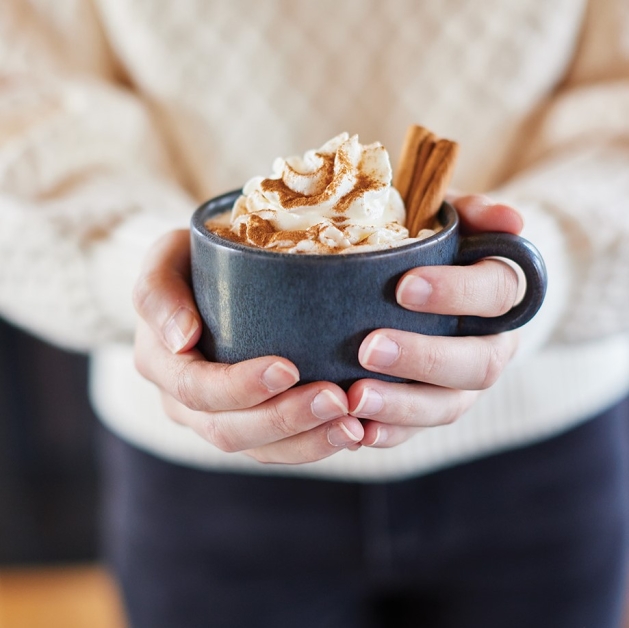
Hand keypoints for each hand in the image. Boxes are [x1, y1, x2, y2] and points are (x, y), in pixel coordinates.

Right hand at [132, 230, 363, 464]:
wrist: (206, 278)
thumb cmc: (190, 261)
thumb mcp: (164, 257)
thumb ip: (158, 291)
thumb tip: (181, 338)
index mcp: (160, 363)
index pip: (195, 388)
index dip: (239, 387)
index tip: (288, 369)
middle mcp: (183, 401)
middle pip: (228, 430)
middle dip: (284, 419)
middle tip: (337, 400)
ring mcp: (216, 417)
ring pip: (258, 449)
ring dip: (308, 442)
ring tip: (354, 426)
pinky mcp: (249, 422)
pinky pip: (278, 448)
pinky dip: (315, 444)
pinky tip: (353, 430)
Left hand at [347, 195, 523, 447]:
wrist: (436, 287)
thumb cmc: (436, 247)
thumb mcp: (451, 219)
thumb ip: (473, 213)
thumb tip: (509, 219)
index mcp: (502, 293)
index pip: (496, 293)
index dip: (456, 292)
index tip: (403, 288)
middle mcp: (493, 344)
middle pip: (477, 364)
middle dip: (423, 358)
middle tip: (368, 348)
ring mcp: (464, 383)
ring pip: (448, 406)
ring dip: (402, 406)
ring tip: (354, 399)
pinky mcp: (435, 406)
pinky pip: (419, 431)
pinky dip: (390, 433)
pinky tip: (357, 432)